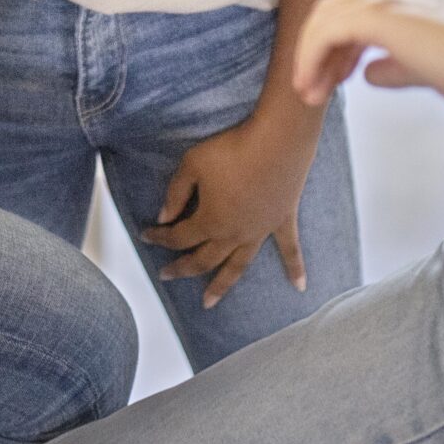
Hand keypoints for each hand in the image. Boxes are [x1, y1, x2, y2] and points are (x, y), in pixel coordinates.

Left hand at [140, 111, 321, 308]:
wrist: (277, 140)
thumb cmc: (232, 149)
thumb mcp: (193, 164)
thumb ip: (175, 193)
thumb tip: (164, 217)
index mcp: (210, 221)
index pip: (178, 236)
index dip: (159, 237)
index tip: (145, 234)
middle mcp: (234, 234)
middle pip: (203, 259)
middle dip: (182, 268)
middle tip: (165, 276)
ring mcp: (260, 231)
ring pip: (237, 266)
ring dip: (222, 286)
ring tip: (208, 303)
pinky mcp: (282, 221)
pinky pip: (289, 250)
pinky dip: (295, 268)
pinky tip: (299, 286)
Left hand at [293, 0, 443, 112]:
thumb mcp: (428, 66)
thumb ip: (396, 66)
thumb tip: (368, 72)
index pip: (356, 8)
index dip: (338, 44)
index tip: (335, 78)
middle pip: (335, 9)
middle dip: (319, 50)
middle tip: (314, 88)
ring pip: (326, 19)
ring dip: (310, 57)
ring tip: (310, 93)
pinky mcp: (378, 14)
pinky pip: (326, 32)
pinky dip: (311, 57)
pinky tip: (312, 85)